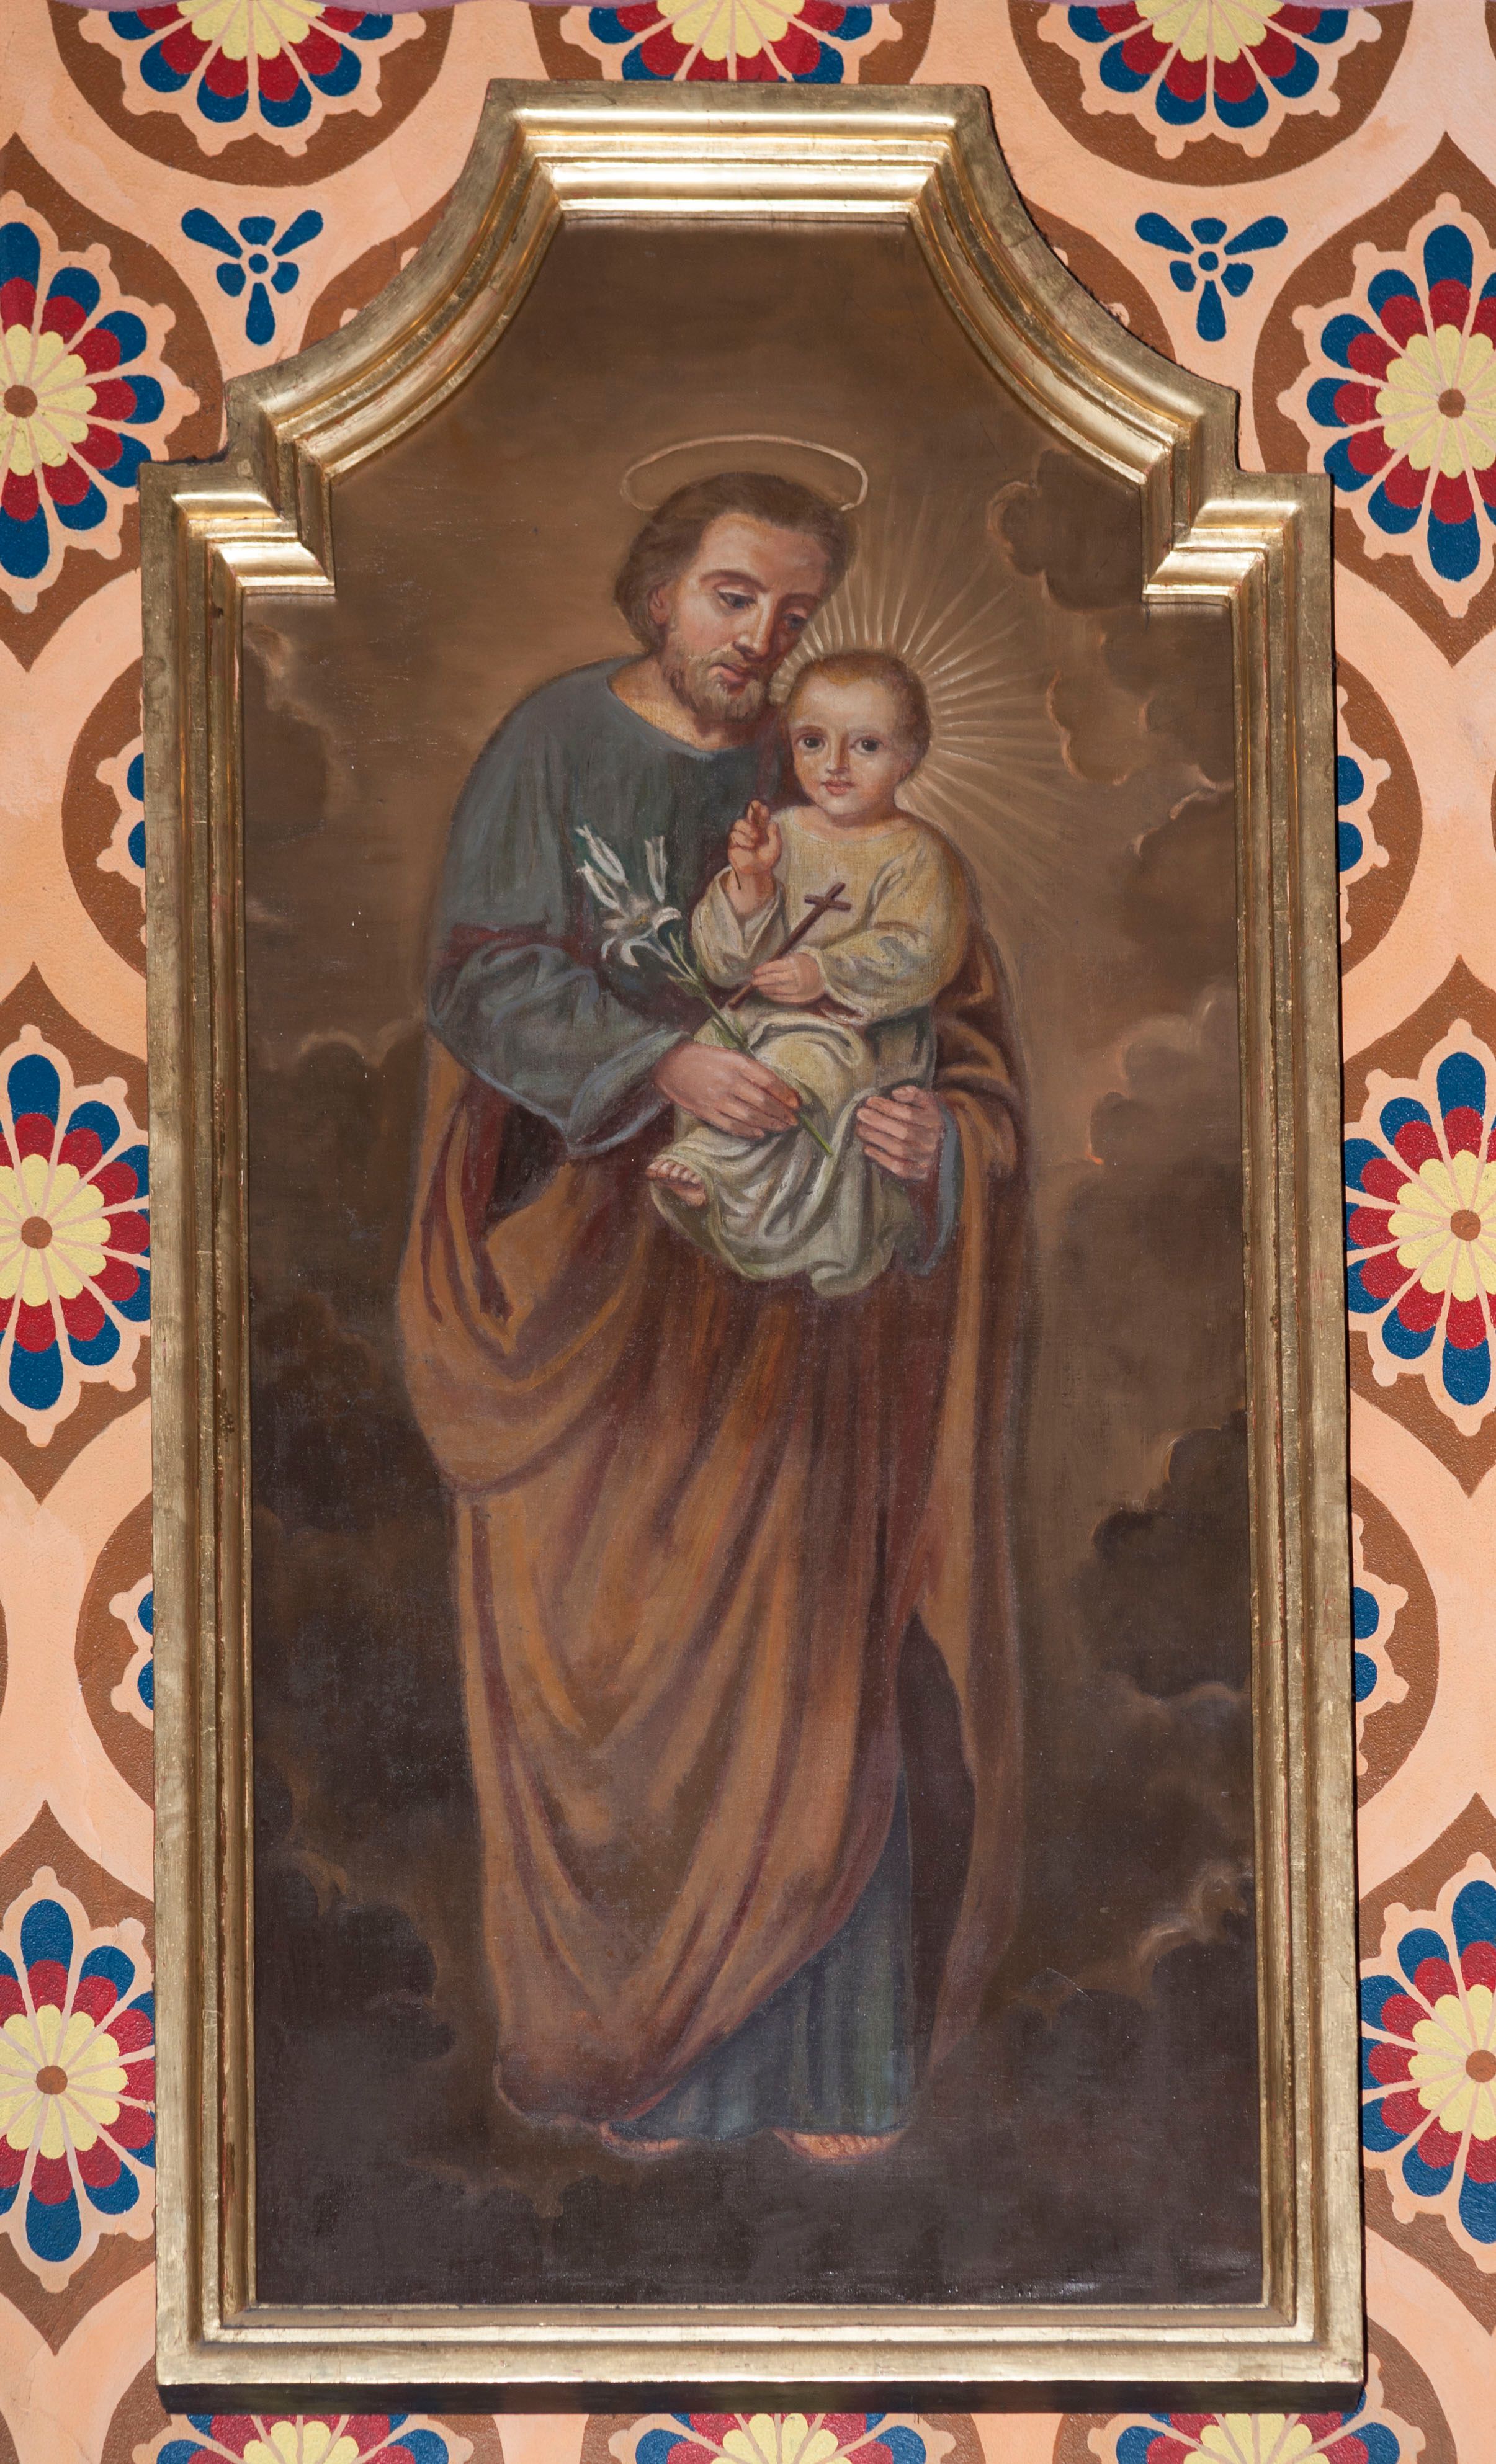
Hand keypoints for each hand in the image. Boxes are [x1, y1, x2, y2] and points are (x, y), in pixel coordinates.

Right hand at [653, 1041, 799, 1136]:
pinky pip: (732, 1126)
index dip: (785, 1094)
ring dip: (770, 1124)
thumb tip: (779, 1090)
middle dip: (782, 1113)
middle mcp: (728, 1081)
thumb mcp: (730, 1056)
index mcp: (736, 1063)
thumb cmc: (705, 1059)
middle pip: (763, 1102)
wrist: (670, 1064)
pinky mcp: (706, 1112)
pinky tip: (760, 1133)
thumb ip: (751, 1071)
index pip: (769, 1081)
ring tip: (782, 1127)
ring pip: (750, 1117)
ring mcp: (717, 1098)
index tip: (797, 1103)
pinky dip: (749, 1131)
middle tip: (794, 1121)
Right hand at [727, 801, 780, 911]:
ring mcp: (740, 835)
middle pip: (748, 815)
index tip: (762, 806)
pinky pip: (734, 835)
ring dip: (748, 828)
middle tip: (756, 804)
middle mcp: (749, 830)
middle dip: (752, 809)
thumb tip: (772, 823)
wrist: (755, 872)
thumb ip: (775, 837)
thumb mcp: (775, 849)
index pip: (760, 816)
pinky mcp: (733, 843)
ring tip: (756, 838)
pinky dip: (743, 839)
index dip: (760, 810)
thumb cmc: (765, 859)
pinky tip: (750, 845)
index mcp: (761, 829)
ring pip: (738, 823)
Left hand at [751, 952, 822, 1004]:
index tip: (754, 972)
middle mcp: (796, 976)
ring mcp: (797, 988)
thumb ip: (778, 964)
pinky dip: (772, 996)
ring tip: (759, 988)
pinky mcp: (797, 998)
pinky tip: (767, 994)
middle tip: (753, 982)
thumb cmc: (801, 966)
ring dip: (765, 989)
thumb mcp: (793, 959)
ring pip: (776, 990)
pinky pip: (781, 999)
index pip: (774, 967)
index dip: (762, 970)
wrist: (819, 977)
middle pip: (773, 979)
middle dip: (761, 981)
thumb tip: (760, 971)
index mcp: (794, 964)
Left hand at [855, 1085, 944, 1185]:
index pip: (909, 1114)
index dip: (888, 1107)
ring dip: (876, 1138)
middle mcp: (933, 1140)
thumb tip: (896, 1093)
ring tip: (860, 1128)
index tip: (870, 1101)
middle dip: (878, 1121)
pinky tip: (867, 1148)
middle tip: (861, 1114)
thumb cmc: (925, 1120)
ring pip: (899, 1149)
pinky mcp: (919, 1173)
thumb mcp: (926, 1103)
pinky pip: (899, 1167)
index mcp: (935, 1120)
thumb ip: (914, 1094)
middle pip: (904, 1132)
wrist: (940, 1147)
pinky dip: (881, 1158)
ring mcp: (927, 1158)